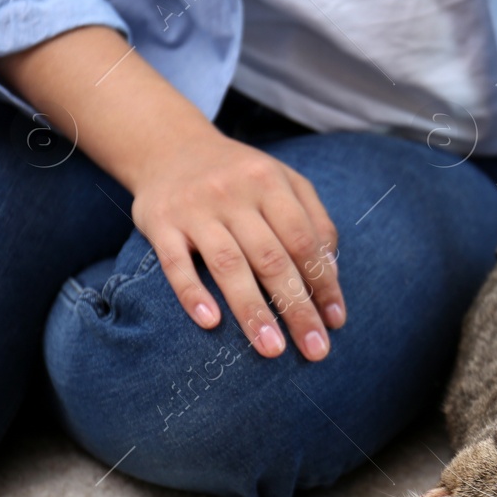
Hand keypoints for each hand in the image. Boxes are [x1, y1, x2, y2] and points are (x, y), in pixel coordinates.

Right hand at [0, 26, 344, 361]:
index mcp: (271, 183)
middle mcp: (235, 195)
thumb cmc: (239, 176)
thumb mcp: (283, 182)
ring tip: (272, 350)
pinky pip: (176, 263)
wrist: (168, 146)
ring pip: (229, 265)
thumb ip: (313, 221)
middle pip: (272, 259)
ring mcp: (195, 210)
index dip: (323, 283)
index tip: (336, 322)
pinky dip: (192, 293)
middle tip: (315, 350)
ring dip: (253, 311)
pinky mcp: (160, 224)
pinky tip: (211, 323)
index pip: (304, 241)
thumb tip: (332, 274)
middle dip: (297, 308)